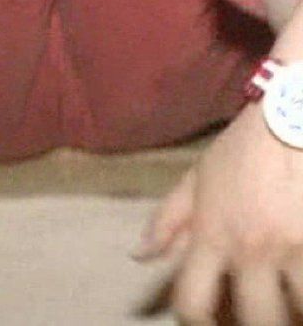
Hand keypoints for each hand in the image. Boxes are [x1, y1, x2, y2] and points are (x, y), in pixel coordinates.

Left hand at [134, 101, 302, 324]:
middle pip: (255, 322)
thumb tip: (138, 256)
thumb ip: (167, 222)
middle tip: (260, 311)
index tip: (208, 324)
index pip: (192, 301)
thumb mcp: (197, 180)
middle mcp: (250, 250)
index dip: (195, 324)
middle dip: (257, 325)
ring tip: (289, 300)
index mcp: (212, 236)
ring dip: (293, 310)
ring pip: (296, 313)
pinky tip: (302, 278)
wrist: (289, 119)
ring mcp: (291, 249)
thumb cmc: (242, 150)